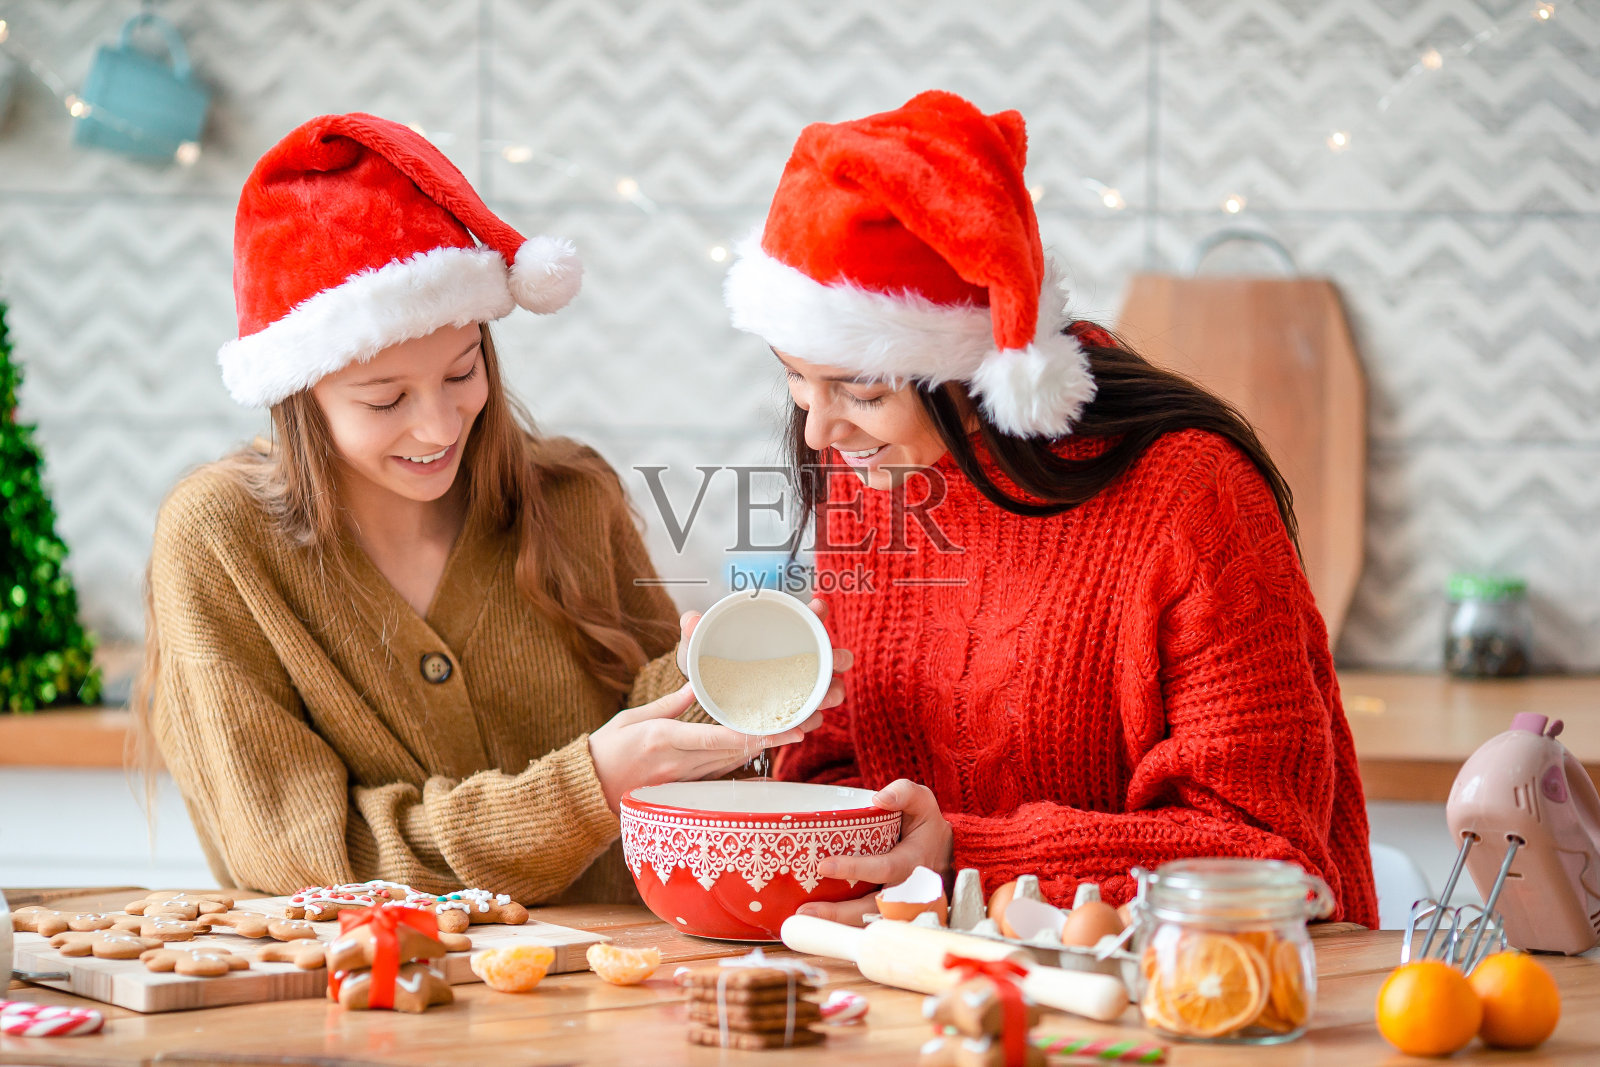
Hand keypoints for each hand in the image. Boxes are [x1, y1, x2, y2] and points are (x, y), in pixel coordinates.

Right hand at [587, 685, 804, 811]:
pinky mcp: (682, 788)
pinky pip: (717, 772)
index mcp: (662, 739)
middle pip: (732, 751)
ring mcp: (681, 779)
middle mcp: (677, 762)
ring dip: (761, 749)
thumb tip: (695, 685)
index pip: (713, 737)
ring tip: (793, 734)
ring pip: (730, 762)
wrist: (587, 791)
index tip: (778, 726)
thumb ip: (669, 704)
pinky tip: (761, 750)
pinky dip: (739, 760)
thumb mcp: (632, 718)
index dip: (749, 733)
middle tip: (803, 726)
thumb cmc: (605, 750)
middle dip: (769, 739)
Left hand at [675, 597, 851, 733]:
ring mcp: (801, 688)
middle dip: (838, 658)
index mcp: (784, 634)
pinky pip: (810, 718)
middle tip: (833, 661)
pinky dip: (809, 721)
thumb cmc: (708, 662)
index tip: (816, 608)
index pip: (811, 618)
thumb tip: (691, 619)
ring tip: (821, 701)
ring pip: (830, 690)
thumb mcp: (698, 646)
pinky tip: (802, 725)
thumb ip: (694, 630)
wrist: (704, 695)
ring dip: (831, 694)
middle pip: (834, 656)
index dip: (818, 613)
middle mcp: (800, 660)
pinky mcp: (793, 713)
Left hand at [794, 779, 952, 925]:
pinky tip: (820, 925)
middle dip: (839, 912)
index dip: (854, 869)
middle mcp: (908, 890)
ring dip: (838, 925)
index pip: (883, 868)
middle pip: (873, 907)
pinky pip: (869, 926)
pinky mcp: (894, 917)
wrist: (948, 857)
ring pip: (870, 922)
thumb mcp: (922, 803)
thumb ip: (904, 793)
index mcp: (913, 861)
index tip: (824, 866)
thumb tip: (880, 798)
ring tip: (805, 920)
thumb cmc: (927, 828)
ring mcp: (902, 908)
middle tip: (806, 909)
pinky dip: (845, 929)